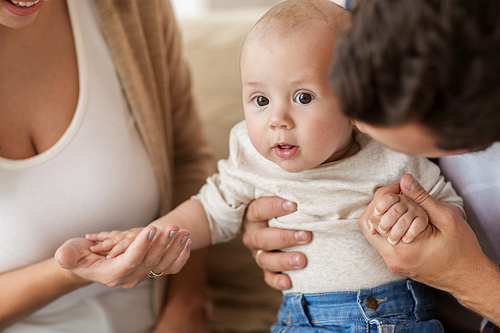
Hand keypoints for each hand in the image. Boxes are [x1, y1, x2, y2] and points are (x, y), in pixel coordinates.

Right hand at [55, 225, 190, 288]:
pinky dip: (179, 256)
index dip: (141, 246)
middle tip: (173, 226)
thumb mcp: (68, 253)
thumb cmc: (76, 256)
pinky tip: (188, 242)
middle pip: (149, 262)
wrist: (86, 263)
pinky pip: (169, 267)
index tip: (151, 229)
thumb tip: (64, 258)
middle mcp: (128, 278)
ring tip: (184, 231)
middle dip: (162, 243)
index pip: (130, 261)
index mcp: (111, 274)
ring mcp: (140, 275)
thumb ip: (68, 256)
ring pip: (161, 264)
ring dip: (174, 248)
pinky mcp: (148, 270)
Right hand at [242, 197, 310, 289]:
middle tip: (306, 236)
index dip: (274, 207)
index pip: (259, 210)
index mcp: (253, 214)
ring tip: (302, 260)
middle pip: (262, 238)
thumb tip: (308, 179)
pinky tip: (289, 282)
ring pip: (265, 259)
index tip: (295, 205)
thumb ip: (290, 192)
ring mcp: (259, 252)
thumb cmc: (288, 207)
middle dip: (284, 237)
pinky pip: (268, 277)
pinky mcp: (266, 268)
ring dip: (283, 260)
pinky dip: (277, 281)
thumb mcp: (283, 198)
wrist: (281, 223)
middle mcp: (253, 234)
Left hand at [358, 174, 486, 291]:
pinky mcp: (397, 265)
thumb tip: (405, 179)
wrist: (469, 278)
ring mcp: (394, 264)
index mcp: (402, 249)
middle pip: (369, 227)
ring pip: (375, 235)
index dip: (382, 199)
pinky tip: (406, 222)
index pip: (373, 219)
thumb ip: (422, 198)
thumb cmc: (462, 249)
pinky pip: (384, 243)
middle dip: (380, 208)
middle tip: (397, 198)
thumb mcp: (445, 218)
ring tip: (404, 209)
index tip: (398, 190)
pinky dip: (391, 229)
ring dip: (385, 218)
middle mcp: (392, 259)